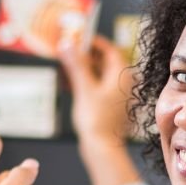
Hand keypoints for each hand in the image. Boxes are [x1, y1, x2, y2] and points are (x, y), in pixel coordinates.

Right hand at [59, 35, 134, 149]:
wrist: (102, 148)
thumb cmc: (97, 120)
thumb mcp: (84, 88)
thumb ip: (76, 64)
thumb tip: (67, 43)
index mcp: (122, 75)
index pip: (109, 49)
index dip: (93, 41)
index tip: (77, 36)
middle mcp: (122, 84)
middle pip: (103, 61)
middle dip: (84, 54)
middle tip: (66, 48)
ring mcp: (116, 96)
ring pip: (98, 74)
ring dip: (81, 68)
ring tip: (63, 64)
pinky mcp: (108, 106)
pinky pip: (95, 87)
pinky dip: (82, 82)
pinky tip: (67, 82)